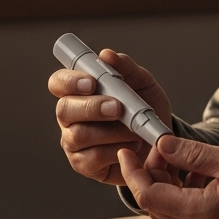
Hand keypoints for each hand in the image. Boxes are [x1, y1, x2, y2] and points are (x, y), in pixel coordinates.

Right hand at [49, 49, 172, 185]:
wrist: (160, 140)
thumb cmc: (143, 107)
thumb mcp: (142, 83)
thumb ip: (125, 67)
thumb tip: (106, 54)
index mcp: (78, 91)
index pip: (59, 82)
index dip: (70, 81)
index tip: (92, 82)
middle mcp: (70, 116)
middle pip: (64, 109)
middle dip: (91, 108)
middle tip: (117, 108)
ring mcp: (73, 142)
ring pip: (78, 135)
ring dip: (110, 131)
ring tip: (133, 130)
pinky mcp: (84, 164)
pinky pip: (91, 157)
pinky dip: (115, 150)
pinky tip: (130, 145)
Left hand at [119, 136, 218, 218]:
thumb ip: (194, 154)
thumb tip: (164, 144)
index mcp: (197, 212)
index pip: (147, 194)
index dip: (132, 172)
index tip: (126, 151)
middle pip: (152, 201)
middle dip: (149, 172)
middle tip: (162, 148)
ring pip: (164, 205)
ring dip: (164, 180)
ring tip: (180, 156)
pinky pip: (180, 209)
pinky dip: (178, 189)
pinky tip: (196, 171)